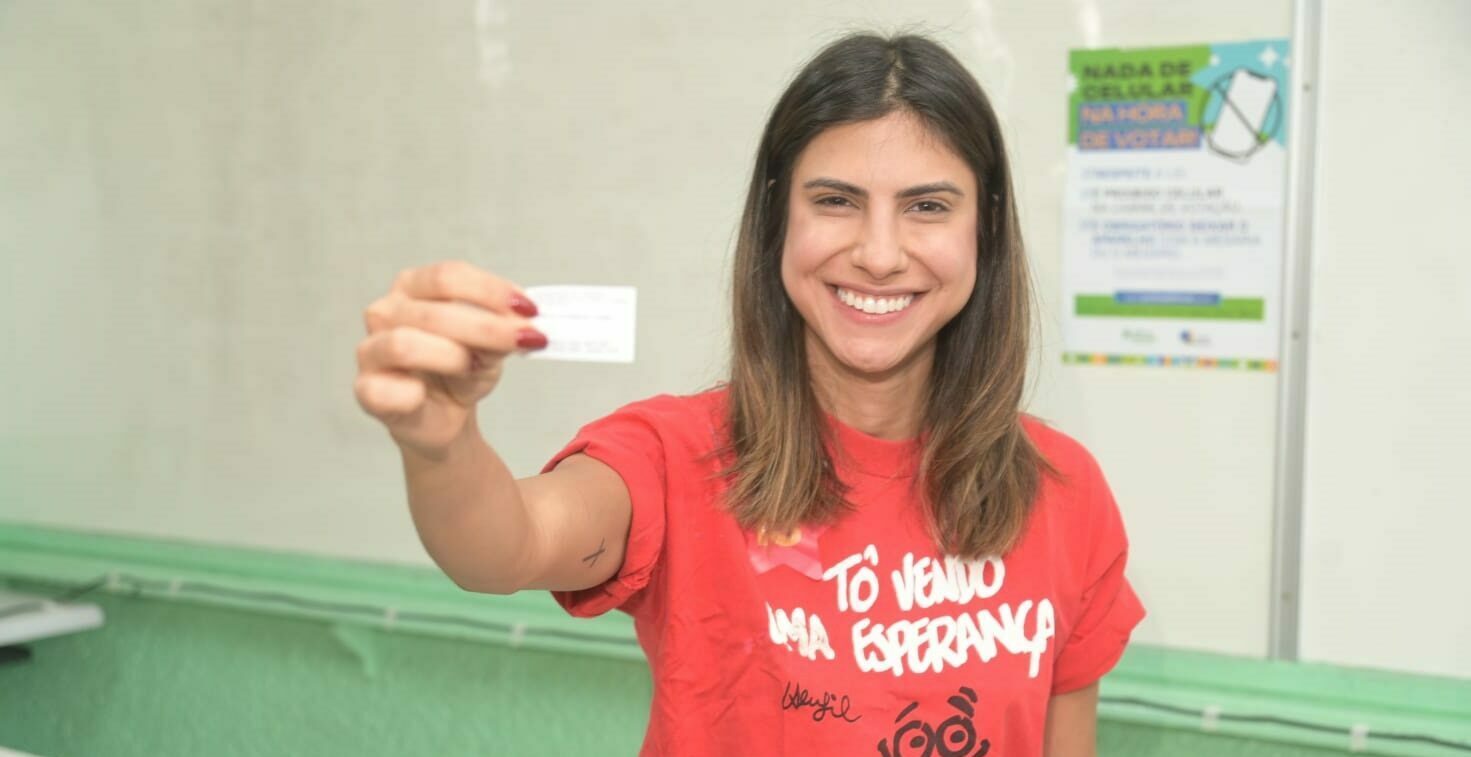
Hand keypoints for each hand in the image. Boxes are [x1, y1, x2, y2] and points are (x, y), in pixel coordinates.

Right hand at [355, 260, 544, 456]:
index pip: (449, 276)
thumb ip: (500, 332)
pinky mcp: (366, 390)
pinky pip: (383, 389)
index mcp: (414, 287)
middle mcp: (387, 312)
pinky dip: (411, 393)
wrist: (444, 417)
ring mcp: (371, 350)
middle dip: (487, 328)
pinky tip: (424, 395)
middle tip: (525, 340)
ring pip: (405, 344)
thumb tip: (519, 327)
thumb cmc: (461, 371)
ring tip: (474, 368)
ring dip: (452, 357)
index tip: (529, 309)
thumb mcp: (491, 347)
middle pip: (435, 311)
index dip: (491, 291)